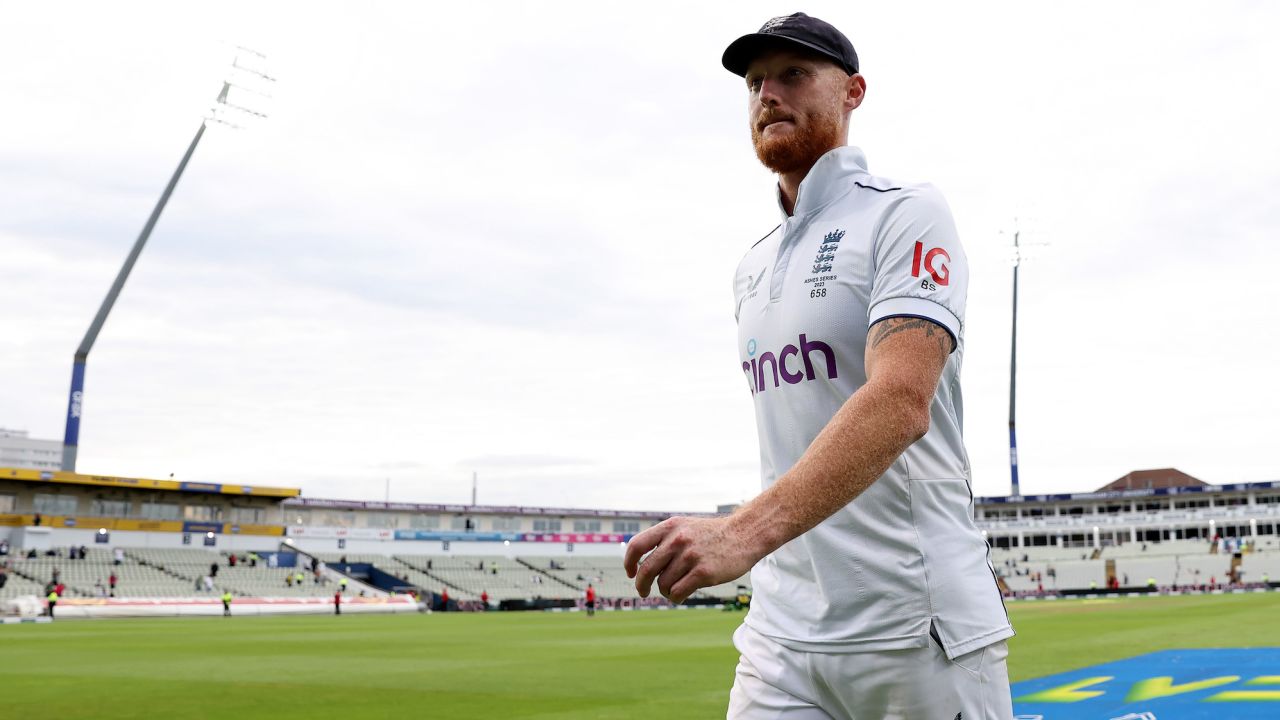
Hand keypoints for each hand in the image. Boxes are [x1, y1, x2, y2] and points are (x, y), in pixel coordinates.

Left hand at [622, 516, 760, 603]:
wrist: (745, 534)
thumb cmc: (713, 534)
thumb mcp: (686, 527)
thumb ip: (665, 539)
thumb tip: (641, 564)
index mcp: (670, 527)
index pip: (637, 545)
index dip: (629, 562)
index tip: (630, 573)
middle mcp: (677, 540)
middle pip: (646, 570)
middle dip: (641, 585)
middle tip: (644, 592)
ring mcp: (690, 556)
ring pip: (663, 584)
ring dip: (666, 591)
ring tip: (676, 588)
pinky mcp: (703, 572)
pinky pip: (678, 592)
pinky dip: (676, 597)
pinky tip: (681, 595)